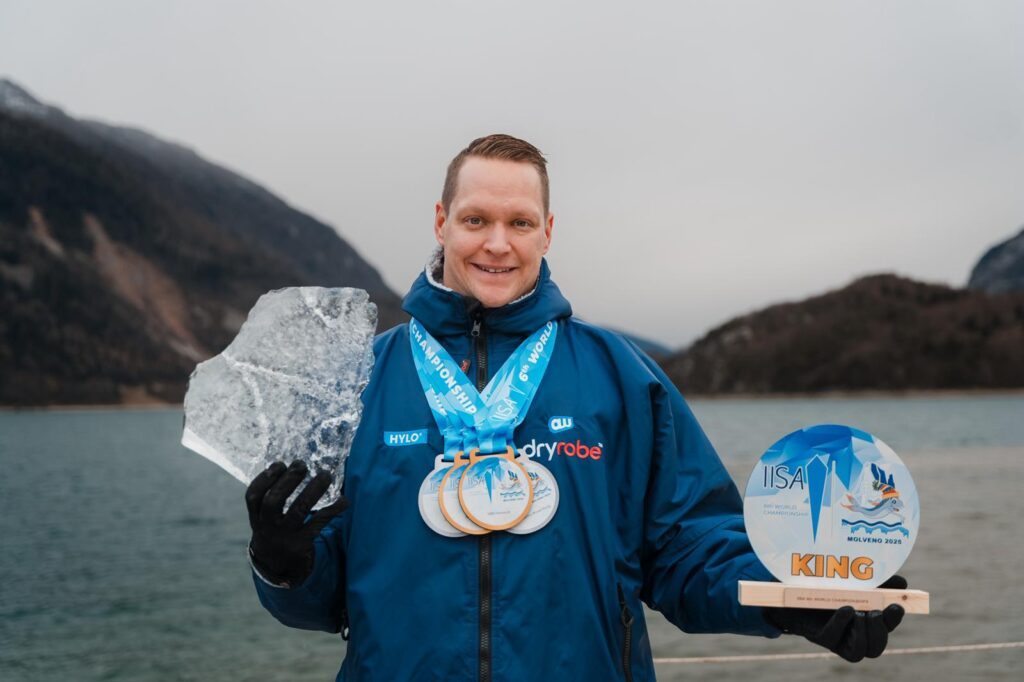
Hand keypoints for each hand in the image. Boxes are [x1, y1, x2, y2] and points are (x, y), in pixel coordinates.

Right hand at [245, 460, 347, 587]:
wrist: (277, 566)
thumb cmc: (274, 530)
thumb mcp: (265, 517)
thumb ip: (273, 496)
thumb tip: (295, 465)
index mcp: (256, 516)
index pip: (253, 496)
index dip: (264, 479)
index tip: (279, 464)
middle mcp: (267, 526)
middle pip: (273, 502)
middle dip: (287, 481)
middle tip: (301, 465)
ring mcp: (284, 536)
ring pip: (299, 511)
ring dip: (313, 490)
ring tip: (325, 475)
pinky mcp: (302, 543)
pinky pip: (319, 523)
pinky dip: (333, 509)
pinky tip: (344, 500)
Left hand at [763, 575, 906, 661]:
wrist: (788, 585)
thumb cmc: (823, 581)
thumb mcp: (851, 577)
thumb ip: (875, 579)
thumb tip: (902, 582)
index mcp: (865, 620)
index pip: (887, 627)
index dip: (894, 620)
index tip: (896, 605)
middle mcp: (852, 634)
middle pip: (875, 648)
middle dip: (880, 631)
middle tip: (874, 612)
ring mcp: (835, 639)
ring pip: (858, 652)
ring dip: (863, 634)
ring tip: (859, 613)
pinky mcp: (818, 636)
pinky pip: (832, 638)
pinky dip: (841, 624)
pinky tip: (846, 609)